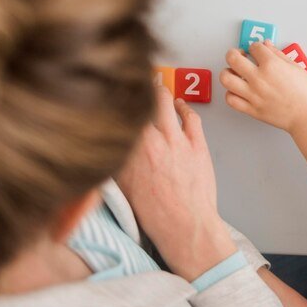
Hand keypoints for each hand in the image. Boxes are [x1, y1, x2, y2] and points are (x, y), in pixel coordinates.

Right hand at [116, 86, 236, 279]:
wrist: (184, 226)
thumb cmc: (154, 214)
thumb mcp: (123, 189)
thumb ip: (117, 162)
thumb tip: (110, 147)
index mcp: (129, 154)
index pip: (118, 116)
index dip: (114, 101)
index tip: (111, 92)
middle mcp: (150, 143)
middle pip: (140, 101)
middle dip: (137, 87)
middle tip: (135, 80)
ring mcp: (176, 141)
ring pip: (165, 102)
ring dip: (160, 91)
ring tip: (156, 84)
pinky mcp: (197, 144)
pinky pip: (191, 117)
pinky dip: (184, 107)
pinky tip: (180, 104)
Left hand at [220, 41, 306, 134]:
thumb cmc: (306, 93)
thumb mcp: (296, 67)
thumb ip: (278, 54)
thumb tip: (267, 45)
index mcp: (271, 65)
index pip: (254, 47)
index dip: (256, 46)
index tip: (258, 50)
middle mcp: (259, 78)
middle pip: (232, 58)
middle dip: (234, 53)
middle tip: (239, 55)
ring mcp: (253, 94)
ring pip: (226, 78)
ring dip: (228, 72)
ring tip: (234, 72)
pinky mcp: (251, 109)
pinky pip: (231, 99)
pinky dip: (231, 93)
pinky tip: (238, 90)